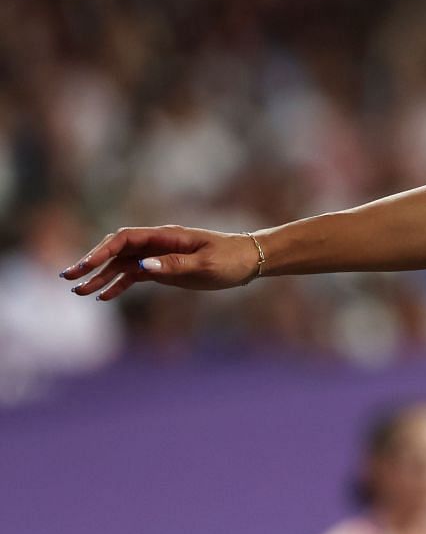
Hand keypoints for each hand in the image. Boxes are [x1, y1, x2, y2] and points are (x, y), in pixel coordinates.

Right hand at [60, 226, 261, 300]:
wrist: (250, 260)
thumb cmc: (231, 258)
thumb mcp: (205, 263)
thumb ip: (174, 264)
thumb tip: (143, 266)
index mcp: (166, 237)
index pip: (125, 239)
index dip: (103, 250)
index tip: (86, 264)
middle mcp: (157, 244)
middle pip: (116, 250)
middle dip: (92, 262)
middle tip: (69, 277)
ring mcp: (159, 256)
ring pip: (122, 264)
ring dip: (100, 276)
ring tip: (79, 291)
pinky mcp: (164, 269)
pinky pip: (134, 275)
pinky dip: (118, 285)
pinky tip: (103, 297)